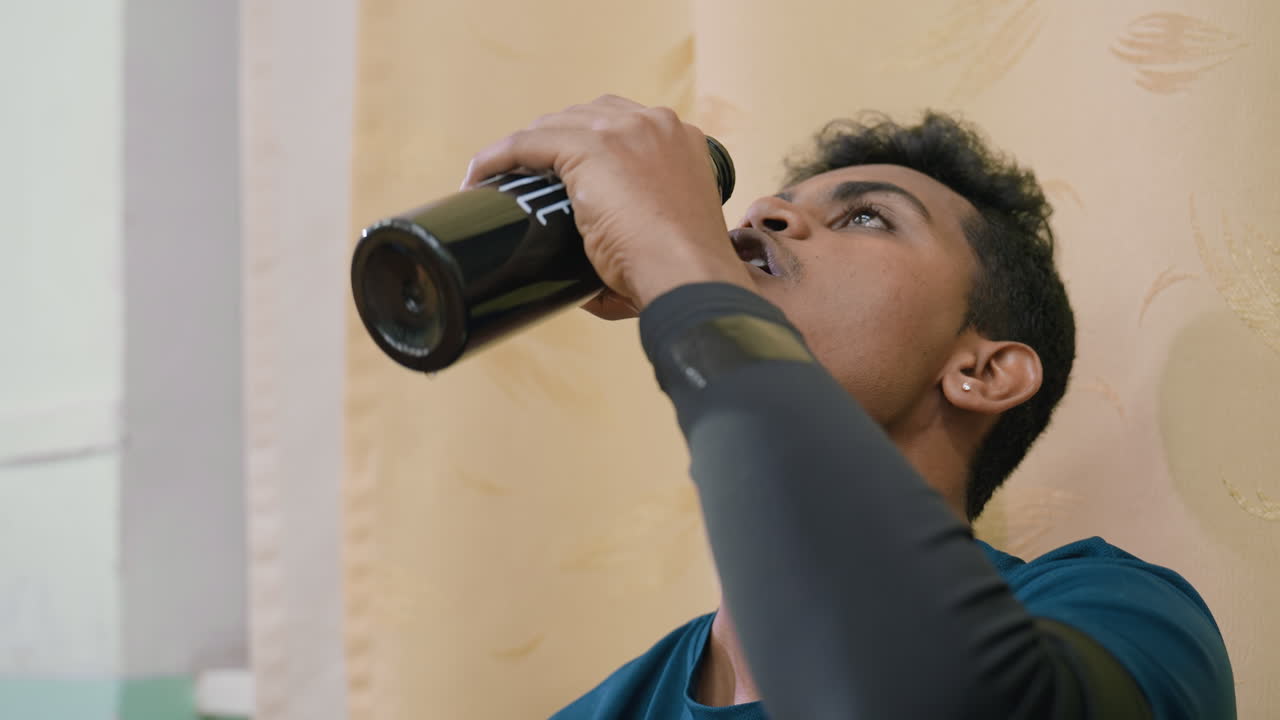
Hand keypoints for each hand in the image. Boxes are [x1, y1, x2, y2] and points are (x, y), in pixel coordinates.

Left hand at [461, 95, 754, 316]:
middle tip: (528, 182)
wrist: (689, 279)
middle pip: (583, 117)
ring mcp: (622, 130)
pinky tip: (478, 177)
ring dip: (522, 150)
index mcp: (680, 140)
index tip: (563, 175)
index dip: (585, 146)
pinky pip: (527, 143)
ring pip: (553, 126)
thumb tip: (582, 285)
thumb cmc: (678, 277)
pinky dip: (498, 158)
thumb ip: (631, 241)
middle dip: (552, 145)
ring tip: (498, 181)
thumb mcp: (663, 242)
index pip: (620, 125)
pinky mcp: (589, 146)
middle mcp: (654, 124)